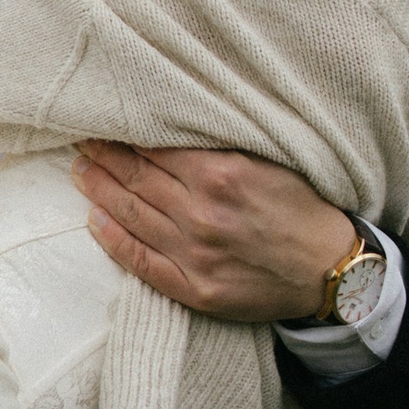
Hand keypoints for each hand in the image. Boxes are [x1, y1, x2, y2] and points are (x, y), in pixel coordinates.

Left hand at [72, 142, 360, 323]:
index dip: (123, 133)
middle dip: (103, 156)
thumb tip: (170, 122)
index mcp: (221, 174)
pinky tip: (94, 219)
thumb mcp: (266, 161)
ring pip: (130, 215)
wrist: (329, 269)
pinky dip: (112, 239)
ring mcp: (195, 254)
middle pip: (135, 178)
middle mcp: (202, 213)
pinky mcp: (195, 289)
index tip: (103, 120)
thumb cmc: (300, 208)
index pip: (153, 147)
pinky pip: (140, 261)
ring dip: (98, 190)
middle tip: (81, 139)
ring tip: (80, 171)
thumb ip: (219, 145)